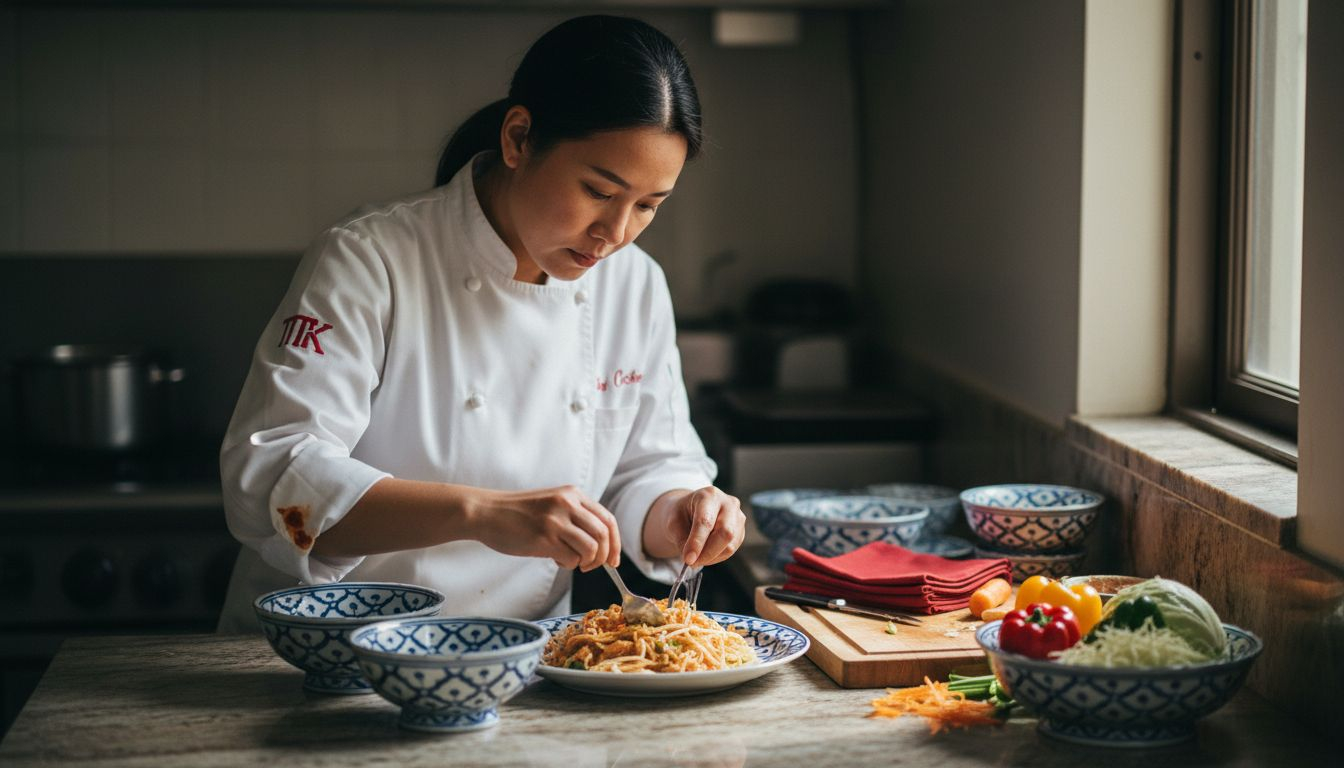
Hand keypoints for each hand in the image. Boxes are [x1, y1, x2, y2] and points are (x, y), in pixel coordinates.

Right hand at [472, 485, 620, 571]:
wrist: (486, 512)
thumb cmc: (517, 513)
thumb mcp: (552, 504)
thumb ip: (574, 517)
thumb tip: (601, 547)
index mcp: (573, 494)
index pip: (608, 520)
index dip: (616, 544)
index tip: (613, 561)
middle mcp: (567, 504)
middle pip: (604, 535)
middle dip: (603, 557)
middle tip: (591, 566)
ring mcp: (556, 520)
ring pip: (591, 549)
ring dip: (585, 562)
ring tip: (569, 560)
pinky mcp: (543, 537)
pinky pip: (571, 559)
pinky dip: (568, 565)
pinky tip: (555, 559)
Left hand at [658, 486, 744, 566]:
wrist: (692, 509)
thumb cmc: (682, 513)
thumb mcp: (673, 522)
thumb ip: (681, 539)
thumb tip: (691, 559)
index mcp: (709, 495)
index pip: (705, 521)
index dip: (697, 542)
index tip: (688, 559)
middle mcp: (728, 503)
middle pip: (725, 533)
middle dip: (707, 553)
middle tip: (692, 563)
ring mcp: (738, 517)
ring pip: (730, 545)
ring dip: (711, 557)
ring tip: (696, 557)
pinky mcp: (741, 531)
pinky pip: (731, 550)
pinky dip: (717, 557)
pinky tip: (706, 552)